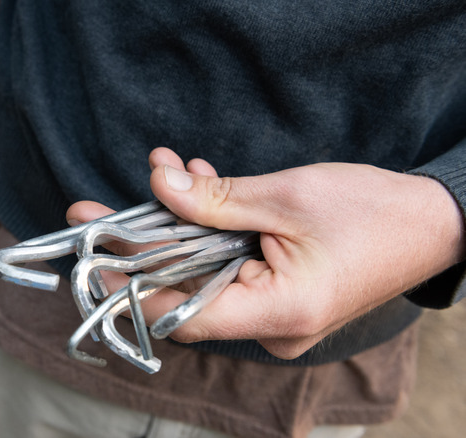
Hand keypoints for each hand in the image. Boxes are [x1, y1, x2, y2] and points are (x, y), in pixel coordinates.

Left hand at [68, 147, 463, 358]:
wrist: (433, 222)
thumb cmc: (375, 213)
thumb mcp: (287, 197)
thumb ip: (216, 199)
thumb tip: (158, 187)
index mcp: (278, 313)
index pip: (181, 313)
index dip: (129, 286)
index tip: (91, 258)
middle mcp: (270, 327)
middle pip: (185, 291)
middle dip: (142, 245)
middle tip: (94, 215)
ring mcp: (273, 314)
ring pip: (204, 273)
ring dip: (180, 225)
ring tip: (157, 176)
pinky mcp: (276, 294)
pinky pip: (229, 266)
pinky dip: (211, 229)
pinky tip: (198, 184)